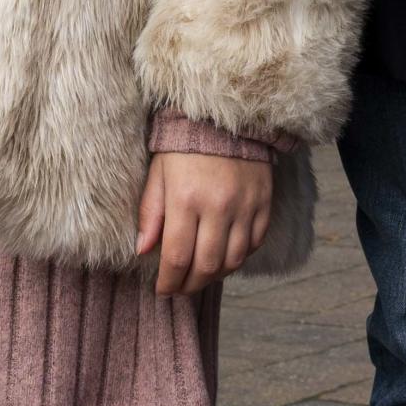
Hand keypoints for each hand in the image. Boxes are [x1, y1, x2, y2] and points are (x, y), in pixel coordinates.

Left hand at [136, 150, 272, 297]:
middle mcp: (218, 206)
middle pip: (207, 266)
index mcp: (186, 199)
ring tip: (201, 276)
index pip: (177, 257)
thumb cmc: (183, 146)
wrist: (225, 115)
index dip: (168, 282)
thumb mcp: (158, 173)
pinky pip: (254, 244)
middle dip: (190, 285)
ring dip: (215, 276)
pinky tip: (224, 257)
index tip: (162, 290)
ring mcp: (244, 206)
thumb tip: (142, 250)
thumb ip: (151, 213)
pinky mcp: (263, 203)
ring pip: (233, 260)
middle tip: (180, 288)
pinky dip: (239, 258)